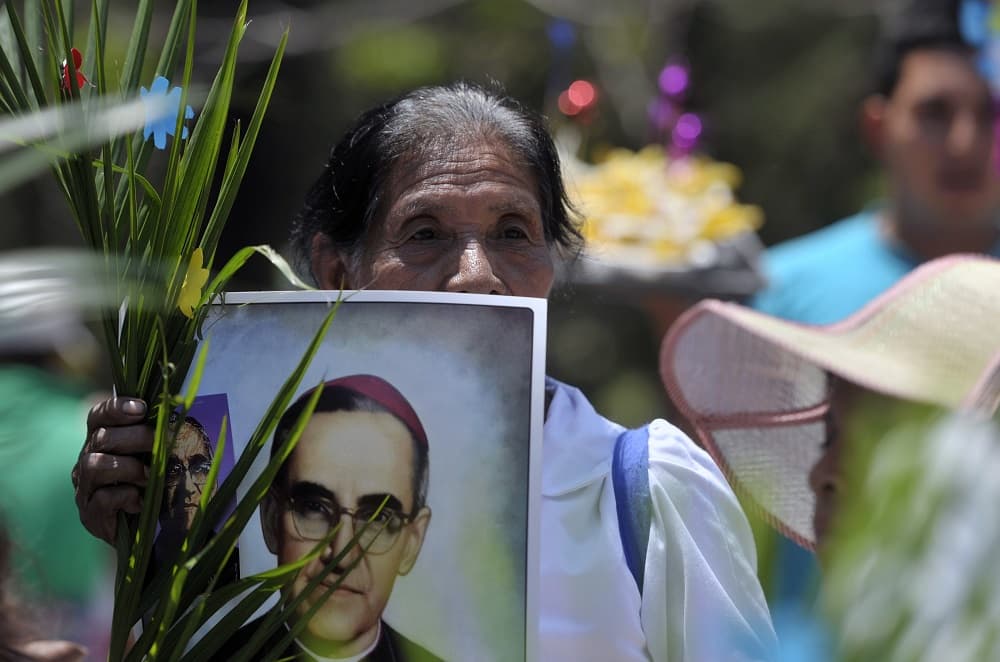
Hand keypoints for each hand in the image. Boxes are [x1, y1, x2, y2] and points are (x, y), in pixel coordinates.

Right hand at [72, 397, 151, 543]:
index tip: (142, 409)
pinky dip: (126, 496)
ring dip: (129, 468)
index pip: (98, 416)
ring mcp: (85, 488)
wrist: (146, 531)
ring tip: (150, 477)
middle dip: (135, 438)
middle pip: (101, 438)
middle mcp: (87, 461)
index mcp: (102, 441)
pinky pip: (102, 498)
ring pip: (95, 465)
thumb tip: (177, 419)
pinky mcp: (90, 514)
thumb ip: (157, 438)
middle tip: (159, 444)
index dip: (116, 408)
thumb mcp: (156, 457)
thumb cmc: (153, 486)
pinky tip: (140, 501)